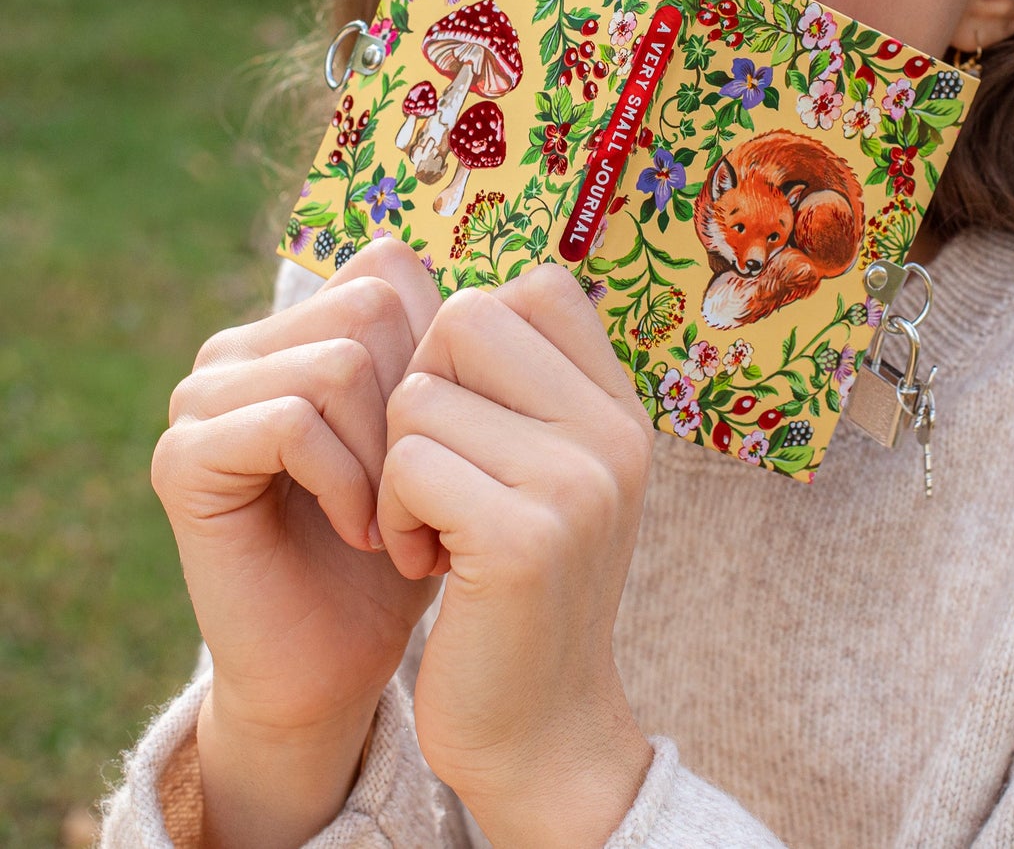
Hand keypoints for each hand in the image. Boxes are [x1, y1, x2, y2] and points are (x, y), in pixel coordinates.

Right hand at [151, 237, 442, 845]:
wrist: (344, 659)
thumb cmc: (410, 537)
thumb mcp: (447, 426)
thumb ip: (452, 343)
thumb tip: (530, 274)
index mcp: (300, 326)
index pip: (389, 267)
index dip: (439, 348)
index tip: (451, 435)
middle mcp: (242, 346)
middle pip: (371, 304)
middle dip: (417, 402)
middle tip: (423, 488)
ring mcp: (203, 397)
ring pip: (340, 360)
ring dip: (389, 451)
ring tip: (396, 515)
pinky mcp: (183, 456)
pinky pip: (292, 420)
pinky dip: (347, 481)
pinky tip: (359, 532)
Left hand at [378, 263, 655, 848]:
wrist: (541, 729)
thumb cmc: (518, 587)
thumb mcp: (549, 473)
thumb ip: (524, 386)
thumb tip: (450, 291)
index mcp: (620, 408)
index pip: (540, 286)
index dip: (472, 336)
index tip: (466, 413)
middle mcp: (615, 432)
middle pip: (468, 316)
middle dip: (421, 385)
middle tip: (432, 465)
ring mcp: (579, 483)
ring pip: (421, 393)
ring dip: (395, 463)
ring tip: (429, 524)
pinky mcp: (525, 537)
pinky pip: (409, 463)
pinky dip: (391, 512)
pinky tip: (420, 561)